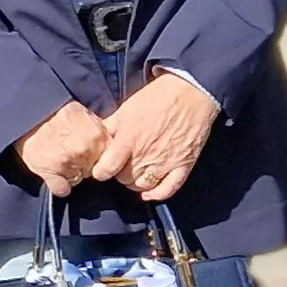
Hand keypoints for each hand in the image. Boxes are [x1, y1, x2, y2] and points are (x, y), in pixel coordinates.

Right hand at [15, 103, 106, 197]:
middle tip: (72, 152)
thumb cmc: (56, 114)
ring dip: (71, 173)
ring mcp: (68, 163)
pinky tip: (54, 175)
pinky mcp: (51, 173)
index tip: (91, 151)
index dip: (99, 155)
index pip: (110, 158)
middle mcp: (85, 150)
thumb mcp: (84, 114)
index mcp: (97, 136)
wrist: (27, 113)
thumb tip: (113, 145)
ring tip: (60, 158)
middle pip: (94, 170)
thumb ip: (99, 130)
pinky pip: (62, 189)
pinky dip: (59, 186)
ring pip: (78, 180)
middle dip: (86, 164)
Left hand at [88, 70, 221, 202]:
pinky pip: (167, 190)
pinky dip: (156, 194)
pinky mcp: (183, 165)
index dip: (100, 171)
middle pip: (123, 179)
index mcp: (128, 140)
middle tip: (122, 163)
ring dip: (135, 182)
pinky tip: (149, 193)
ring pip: (142, 186)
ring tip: (135, 172)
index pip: (106, 169)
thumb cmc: (156, 97)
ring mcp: (165, 163)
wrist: (191, 92)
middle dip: (119, 174)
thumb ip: (110, 126)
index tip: (101, 168)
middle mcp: (145, 155)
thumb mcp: (126, 108)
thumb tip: (96, 138)